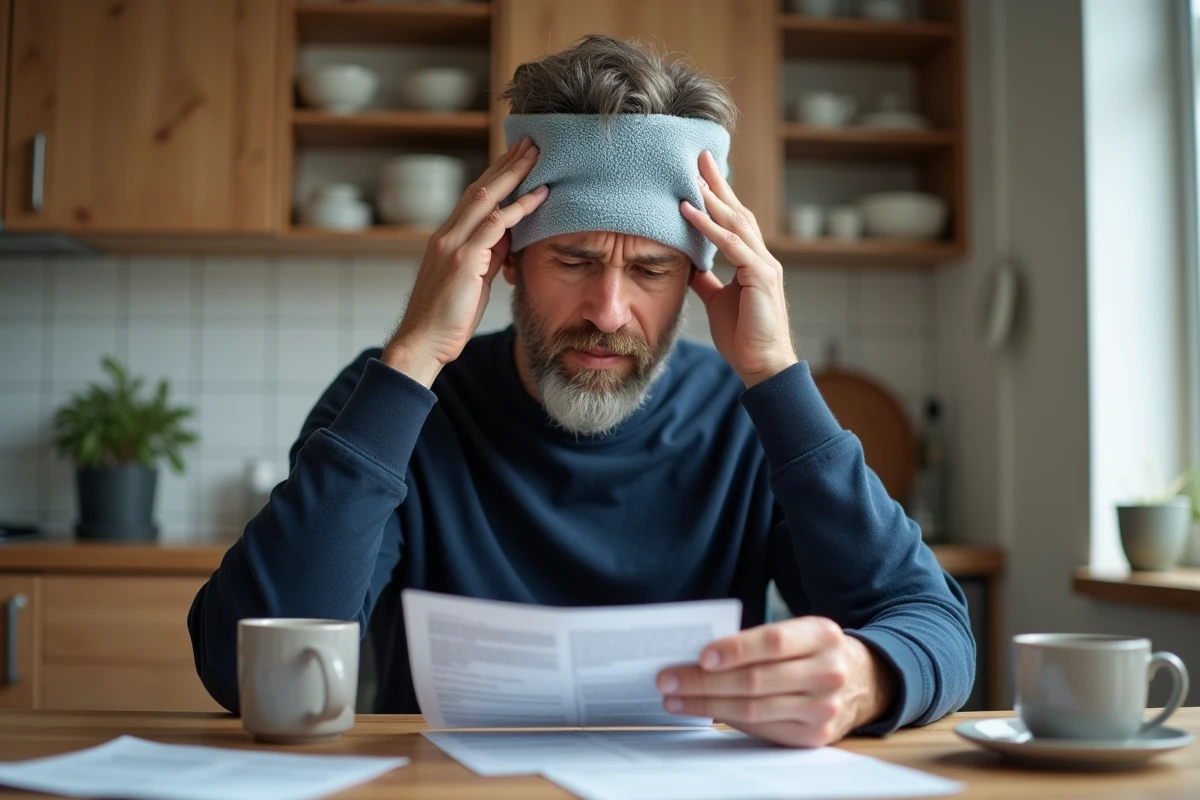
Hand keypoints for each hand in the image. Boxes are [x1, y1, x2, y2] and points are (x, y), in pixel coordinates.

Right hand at [382, 136, 548, 386]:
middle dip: (506, 163)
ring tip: (536, 154)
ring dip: (513, 174)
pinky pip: (494, 226)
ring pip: (486, 198)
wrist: (422, 342)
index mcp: (449, 238)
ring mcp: (453, 245)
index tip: (517, 156)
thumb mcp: (473, 282)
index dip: (497, 175)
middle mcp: (448, 234)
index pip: (476, 198)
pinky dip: (517, 208)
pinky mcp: (462, 260)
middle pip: (481, 188)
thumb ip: (488, 257)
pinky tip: (537, 195)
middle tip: (530, 141)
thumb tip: (510, 239)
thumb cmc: (448, 319)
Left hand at [656, 617, 896, 747]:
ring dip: (707, 705)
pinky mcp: (815, 736)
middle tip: (668, 679)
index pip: (772, 642)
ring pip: (754, 709)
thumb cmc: (814, 651)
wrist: (865, 681)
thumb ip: (759, 641)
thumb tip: (701, 656)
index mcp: (822, 635)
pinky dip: (728, 720)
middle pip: (756, 681)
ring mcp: (824, 709)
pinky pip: (762, 729)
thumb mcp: (800, 631)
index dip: (735, 649)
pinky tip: (705, 712)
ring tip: (675, 698)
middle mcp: (828, 672)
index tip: (700, 656)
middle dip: (704, 682)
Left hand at [681, 151, 796, 387]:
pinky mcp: (760, 277)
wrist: (761, 365)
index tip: (701, 172)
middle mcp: (761, 258)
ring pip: (735, 223)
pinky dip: (709, 228)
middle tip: (699, 156)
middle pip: (738, 211)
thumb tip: (690, 266)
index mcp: (752, 261)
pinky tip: (690, 212)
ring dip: (711, 199)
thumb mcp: (718, 301)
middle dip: (717, 184)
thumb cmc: (743, 337)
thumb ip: (707, 280)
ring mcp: (764, 265)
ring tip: (690, 177)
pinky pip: (731, 246)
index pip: (734, 220)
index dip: (718, 196)